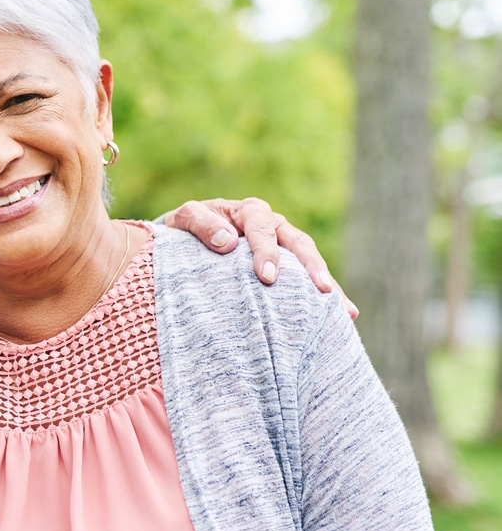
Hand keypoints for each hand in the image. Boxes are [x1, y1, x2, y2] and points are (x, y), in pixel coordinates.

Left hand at [162, 197, 358, 319]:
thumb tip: (227, 242)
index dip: (266, 251)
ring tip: (345, 310)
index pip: (262, 228)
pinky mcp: (287, 268)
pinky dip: (325, 297)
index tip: (266, 277)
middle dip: (311, 267)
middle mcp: (273, 226)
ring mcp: (283, 247)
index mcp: (249, 212)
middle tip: (322, 290)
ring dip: (328, 284)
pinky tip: (346, 318)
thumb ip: (200, 224)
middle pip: (298, 243)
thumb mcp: (183, 220)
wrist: (185, 238)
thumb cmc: (185, 229)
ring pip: (310, 262)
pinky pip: (308, 281)